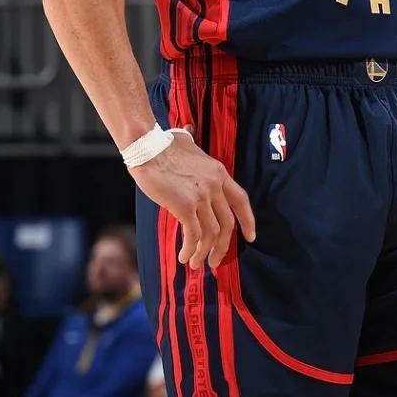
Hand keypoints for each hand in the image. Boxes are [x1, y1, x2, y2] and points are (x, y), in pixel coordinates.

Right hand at [129, 130, 255, 270]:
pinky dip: (190, 249)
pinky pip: (193, 235)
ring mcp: (201, 196)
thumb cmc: (163, 146)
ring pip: (210, 233)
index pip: (241, 201)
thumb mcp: (189, 146)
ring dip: (204, 252)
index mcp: (219, 173)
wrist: (147, 147)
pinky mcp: (184, 206)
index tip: (250, 237)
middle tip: (215, 261)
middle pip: (227, 224)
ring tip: (196, 263)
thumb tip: (189, 133)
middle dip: (222, 247)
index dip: (248, 221)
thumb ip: (195, 151)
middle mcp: (215, 185)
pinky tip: (184, 256)